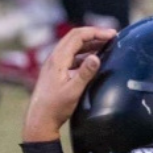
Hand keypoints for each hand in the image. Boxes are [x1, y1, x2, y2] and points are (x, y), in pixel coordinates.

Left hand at [22, 27, 116, 142]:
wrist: (39, 121)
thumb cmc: (55, 108)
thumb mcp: (73, 91)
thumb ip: (85, 73)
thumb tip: (97, 57)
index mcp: (58, 59)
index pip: (78, 36)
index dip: (96, 32)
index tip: (112, 35)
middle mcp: (54, 58)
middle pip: (75, 37)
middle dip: (94, 34)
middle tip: (111, 36)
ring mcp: (54, 64)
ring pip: (73, 45)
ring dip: (89, 43)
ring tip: (105, 45)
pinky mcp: (55, 71)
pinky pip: (71, 55)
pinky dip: (84, 52)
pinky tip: (92, 60)